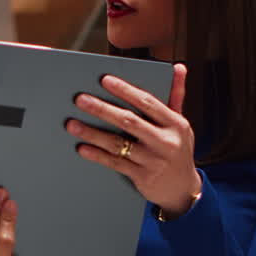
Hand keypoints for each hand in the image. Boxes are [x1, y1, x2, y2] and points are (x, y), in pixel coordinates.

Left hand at [65, 64, 202, 218]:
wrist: (183, 189)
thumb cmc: (178, 150)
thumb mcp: (181, 124)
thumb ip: (175, 95)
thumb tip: (178, 67)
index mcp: (175, 123)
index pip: (147, 102)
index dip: (125, 90)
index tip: (105, 80)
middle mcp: (166, 141)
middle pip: (129, 121)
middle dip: (103, 109)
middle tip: (80, 99)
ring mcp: (153, 160)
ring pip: (118, 143)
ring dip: (93, 133)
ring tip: (72, 124)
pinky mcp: (142, 177)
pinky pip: (115, 163)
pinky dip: (97, 155)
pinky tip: (82, 147)